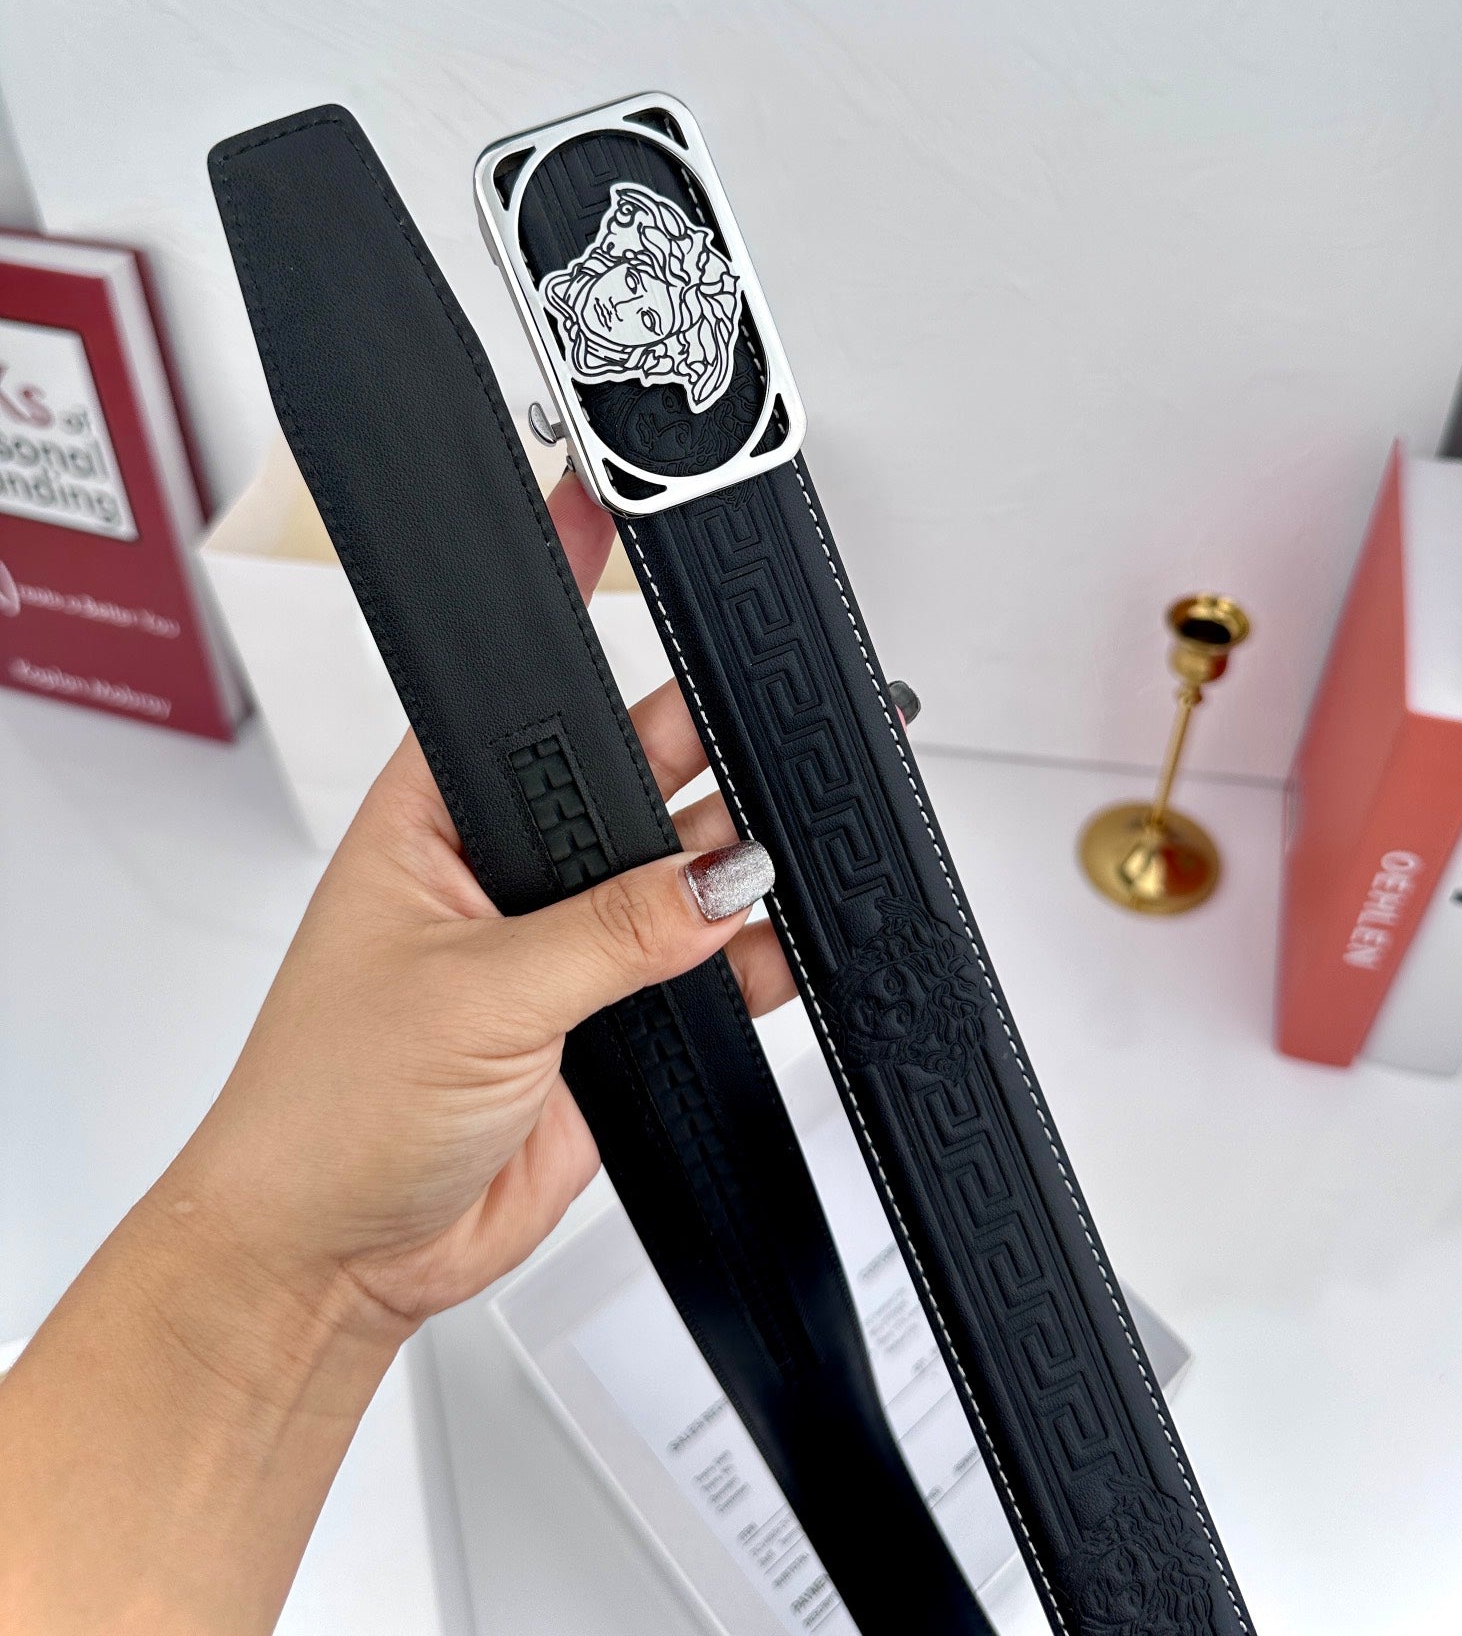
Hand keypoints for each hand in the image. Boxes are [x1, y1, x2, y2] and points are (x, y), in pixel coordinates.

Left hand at [158, 469, 794, 1343]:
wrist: (337, 1259)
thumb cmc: (325, 1109)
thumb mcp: (472, 994)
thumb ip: (610, 932)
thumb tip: (718, 881)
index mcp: (437, 817)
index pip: (527, 696)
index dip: (582, 625)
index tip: (629, 546)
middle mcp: (504, 869)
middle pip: (631, 778)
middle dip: (703, 759)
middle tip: (773, 742)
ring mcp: (559, 946)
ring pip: (678, 876)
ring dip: (737, 872)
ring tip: (792, 859)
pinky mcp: (603, 1022)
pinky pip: (698, 971)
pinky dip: (749, 964)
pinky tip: (778, 952)